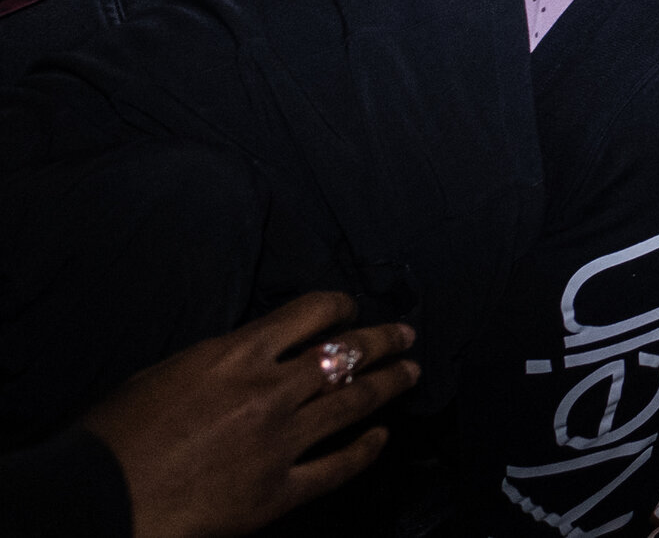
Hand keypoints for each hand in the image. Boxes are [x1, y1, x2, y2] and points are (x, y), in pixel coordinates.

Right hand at [82, 293, 417, 537]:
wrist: (96, 502)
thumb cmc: (115, 436)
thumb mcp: (167, 372)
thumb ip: (222, 360)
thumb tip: (253, 354)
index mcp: (237, 355)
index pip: (311, 313)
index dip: (342, 306)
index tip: (354, 308)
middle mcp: (269, 392)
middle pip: (347, 355)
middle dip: (384, 340)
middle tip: (407, 335)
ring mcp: (280, 442)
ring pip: (354, 403)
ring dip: (389, 384)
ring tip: (412, 372)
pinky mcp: (279, 492)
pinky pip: (338, 467)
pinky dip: (366, 449)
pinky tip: (380, 438)